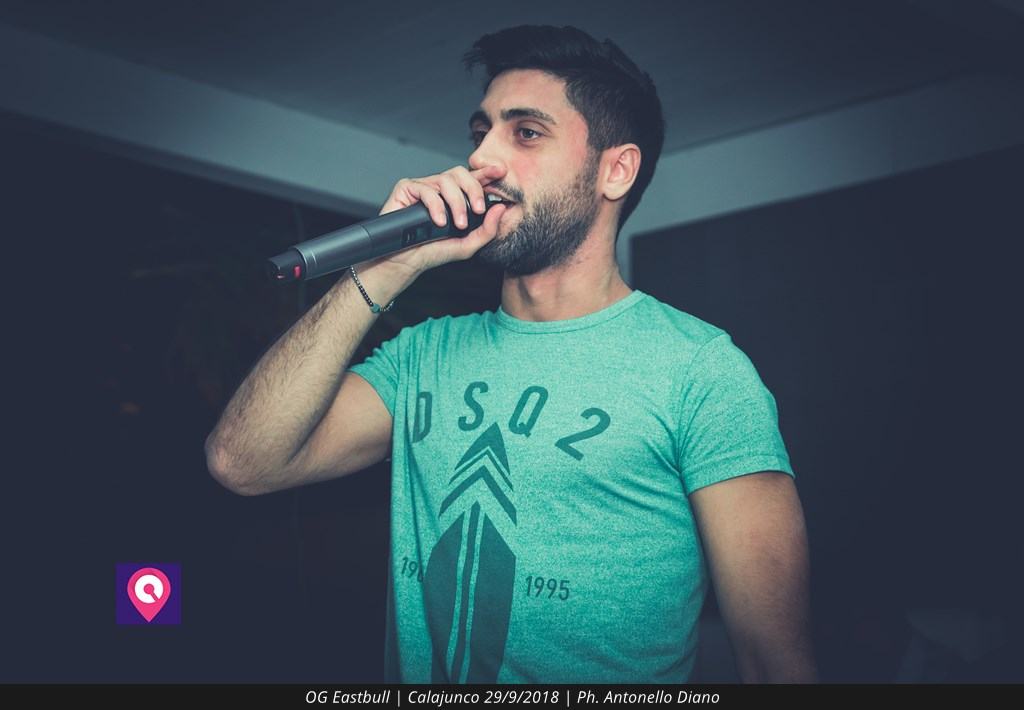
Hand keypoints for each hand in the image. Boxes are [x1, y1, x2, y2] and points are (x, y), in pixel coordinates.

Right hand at [361, 164, 508, 278]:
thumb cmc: (434, 252)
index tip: (501, 171)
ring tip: (458, 224)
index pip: (472, 179)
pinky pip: (425, 189)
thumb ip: (487, 229)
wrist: (407, 261)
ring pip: (445, 180)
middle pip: (460, 173)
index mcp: (454, 197)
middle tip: (479, 209)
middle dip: (473, 189)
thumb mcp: (468, 244)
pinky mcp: (406, 189)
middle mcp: (439, 189)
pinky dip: (435, 206)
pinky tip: (439, 222)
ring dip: (456, 203)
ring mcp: (423, 187)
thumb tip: (501, 208)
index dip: (486, 172)